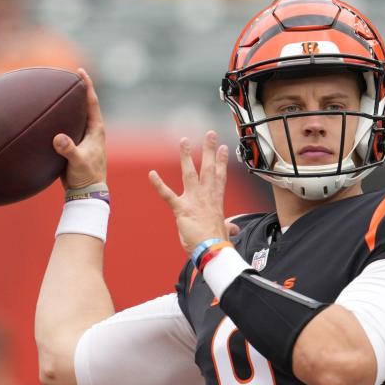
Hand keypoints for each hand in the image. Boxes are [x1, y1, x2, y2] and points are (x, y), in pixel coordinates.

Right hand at [53, 68, 106, 188]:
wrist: (85, 192)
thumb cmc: (86, 176)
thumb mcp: (77, 161)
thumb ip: (68, 149)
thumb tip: (58, 138)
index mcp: (96, 130)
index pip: (92, 102)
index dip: (87, 86)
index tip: (80, 71)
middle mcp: (92, 131)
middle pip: (85, 105)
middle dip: (78, 90)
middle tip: (67, 76)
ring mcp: (84, 138)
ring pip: (76, 116)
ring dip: (69, 105)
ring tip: (58, 92)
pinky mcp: (75, 145)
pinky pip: (67, 127)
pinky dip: (60, 119)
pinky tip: (49, 117)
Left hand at [149, 131, 229, 254]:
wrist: (212, 250)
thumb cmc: (217, 242)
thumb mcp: (224, 232)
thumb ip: (228, 227)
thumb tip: (233, 230)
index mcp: (216, 201)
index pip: (220, 177)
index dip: (222, 161)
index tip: (223, 148)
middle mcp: (206, 196)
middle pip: (209, 169)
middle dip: (209, 150)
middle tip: (210, 134)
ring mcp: (193, 200)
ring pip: (190, 174)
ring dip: (186, 157)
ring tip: (184, 141)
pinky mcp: (181, 209)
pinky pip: (168, 194)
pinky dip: (159, 184)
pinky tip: (152, 174)